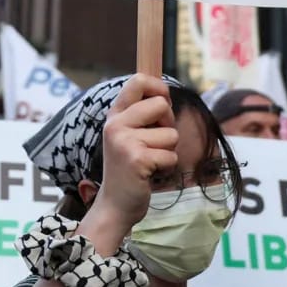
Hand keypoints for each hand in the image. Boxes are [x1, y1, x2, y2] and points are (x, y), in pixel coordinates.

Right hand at [90, 75, 177, 237]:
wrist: (115, 205)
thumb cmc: (129, 169)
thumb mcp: (128, 135)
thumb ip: (141, 115)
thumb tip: (166, 93)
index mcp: (115, 115)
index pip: (138, 80)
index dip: (159, 87)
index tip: (163, 103)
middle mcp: (116, 124)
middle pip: (162, 105)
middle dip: (168, 125)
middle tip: (154, 144)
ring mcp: (125, 141)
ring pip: (171, 134)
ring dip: (167, 151)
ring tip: (149, 162)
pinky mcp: (137, 159)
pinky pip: (171, 155)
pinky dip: (167, 167)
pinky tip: (150, 174)